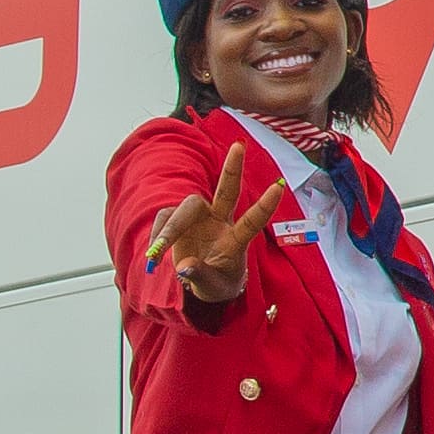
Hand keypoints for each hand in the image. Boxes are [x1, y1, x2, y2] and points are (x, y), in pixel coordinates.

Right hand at [148, 145, 265, 306]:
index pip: (253, 221)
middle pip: (226, 191)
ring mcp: (200, 218)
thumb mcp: (213, 287)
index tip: (279, 186)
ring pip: (187, 207)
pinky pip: (165, 220)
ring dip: (170, 228)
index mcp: (236, 240)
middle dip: (233, 169)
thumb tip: (185, 266)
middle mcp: (220, 221)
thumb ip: (201, 275)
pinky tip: (153, 255)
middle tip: (240, 146)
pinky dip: (158, 235)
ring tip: (157, 252)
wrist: (204, 281)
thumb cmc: (217, 282)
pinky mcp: (180, 221)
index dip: (265, 205)